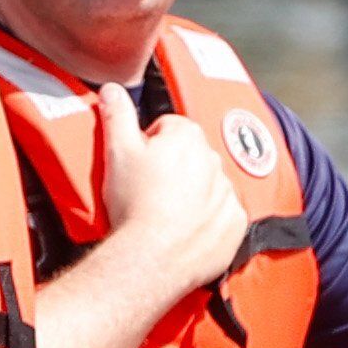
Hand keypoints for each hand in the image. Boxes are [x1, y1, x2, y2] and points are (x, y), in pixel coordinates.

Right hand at [98, 82, 249, 280]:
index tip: (137, 166)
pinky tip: (185, 232)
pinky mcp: (235, 225)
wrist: (150, 259)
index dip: (148, 145)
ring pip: (208, 186)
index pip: (168, 128)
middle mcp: (215, 160)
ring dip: (192, 195)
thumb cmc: (133, 204)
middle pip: (190, 156)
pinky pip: (224, 216)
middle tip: (147, 192)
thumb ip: (117, 115)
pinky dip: (209, 222)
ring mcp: (227, 194)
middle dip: (173, 169)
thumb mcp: (116, 151)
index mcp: (188, 136)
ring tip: (163, 215)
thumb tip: (113, 88)